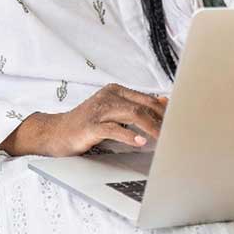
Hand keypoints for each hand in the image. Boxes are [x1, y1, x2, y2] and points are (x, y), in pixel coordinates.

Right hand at [0, 84, 168, 157]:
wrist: (55, 133)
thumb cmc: (85, 125)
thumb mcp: (113, 111)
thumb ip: (135, 106)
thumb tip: (163, 101)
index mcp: (115, 91)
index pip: (146, 98)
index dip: (164, 110)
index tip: (179, 120)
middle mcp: (108, 96)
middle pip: (143, 104)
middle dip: (162, 118)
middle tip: (176, 130)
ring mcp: (99, 110)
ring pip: (132, 113)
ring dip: (151, 126)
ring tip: (163, 138)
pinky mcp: (90, 126)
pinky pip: (114, 129)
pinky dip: (129, 135)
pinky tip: (140, 141)